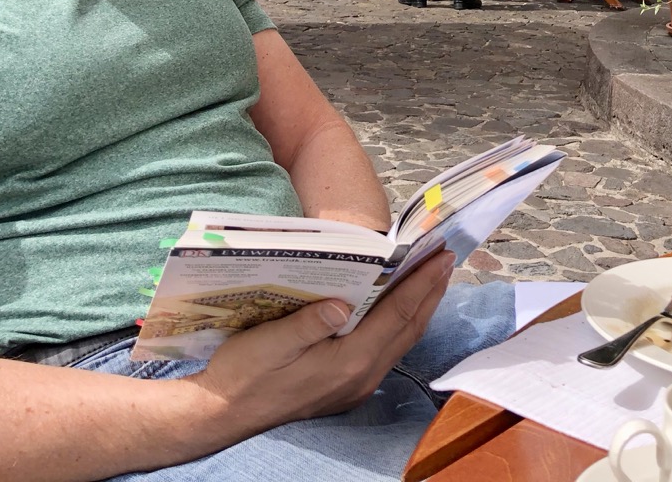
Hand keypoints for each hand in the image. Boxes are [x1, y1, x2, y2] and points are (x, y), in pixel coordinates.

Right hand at [187, 251, 454, 440]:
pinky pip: (387, 348)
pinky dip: (401, 321)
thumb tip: (341, 302)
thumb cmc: (243, 374)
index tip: (441, 257)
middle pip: (409, 328)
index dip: (422, 284)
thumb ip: (307, 324)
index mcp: (347, 362)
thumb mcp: (269, 343)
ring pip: (401, 340)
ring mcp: (356, 383)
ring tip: (433, 275)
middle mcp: (361, 376)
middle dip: (431, 291)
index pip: (397, 316)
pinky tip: (400, 305)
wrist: (224, 414)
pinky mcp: (348, 384)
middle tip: (447, 257)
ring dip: (420, 306)